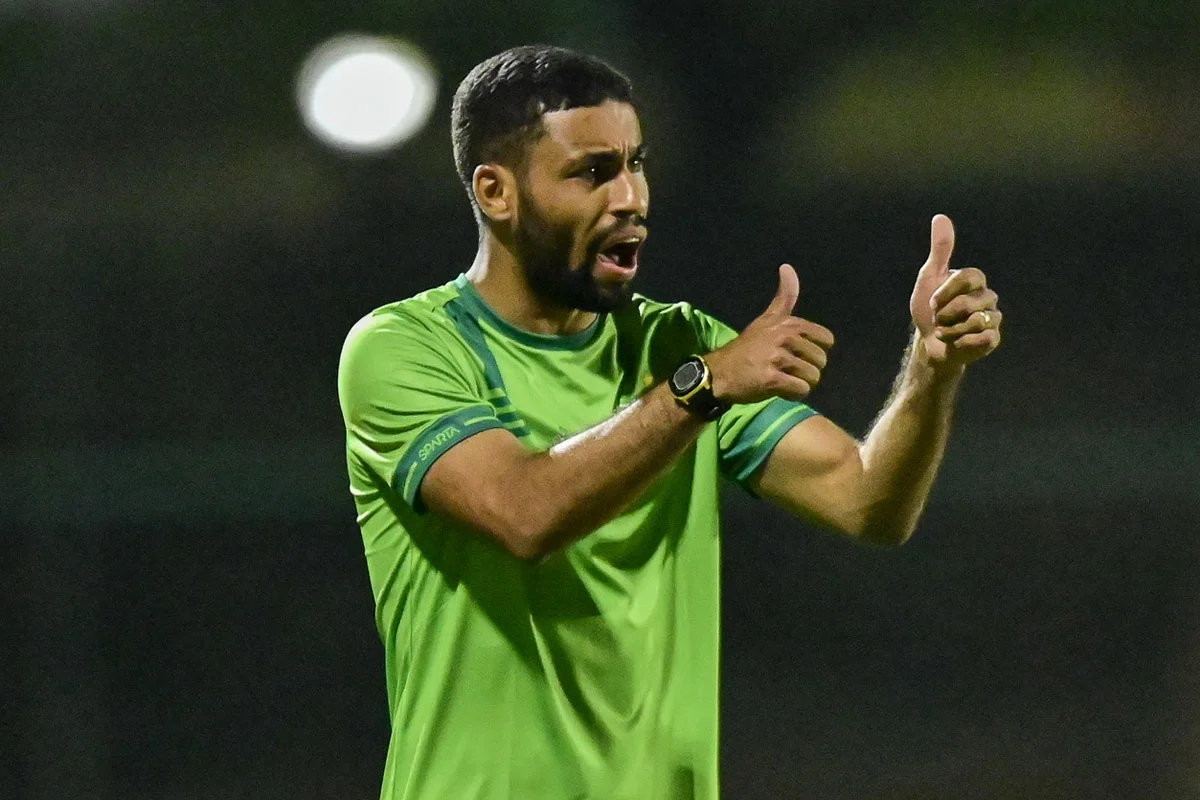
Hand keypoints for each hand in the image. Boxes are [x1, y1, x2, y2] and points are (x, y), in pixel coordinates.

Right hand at [706, 264, 834, 402]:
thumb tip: (788, 267)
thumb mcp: (766, 319)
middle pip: (820, 361)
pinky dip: (792, 394)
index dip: (813, 351)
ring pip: (812, 377)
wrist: (718, 374)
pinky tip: (777, 389)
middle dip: (806, 370)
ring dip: (799, 383)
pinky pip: (800, 390)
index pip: (825, 340)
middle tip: (784, 369)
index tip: (794, 354)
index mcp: (788, 323)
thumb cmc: (746, 349)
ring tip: (780, 379)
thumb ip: (784, 297)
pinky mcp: (771, 379)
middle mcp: (784, 337)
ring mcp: (777, 358)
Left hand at [909, 215, 1001, 369]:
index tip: (932, 301)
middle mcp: (988, 296)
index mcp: (975, 280)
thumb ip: (940, 249)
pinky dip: (961, 342)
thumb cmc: (928, 310)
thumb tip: (940, 217)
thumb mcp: (929, 277)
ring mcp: (993, 318)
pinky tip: (957, 342)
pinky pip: (981, 339)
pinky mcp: (993, 338)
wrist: (928, 343)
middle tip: (939, 319)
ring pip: (975, 322)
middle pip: (968, 303)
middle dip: (945, 314)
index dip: (945, 292)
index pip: (968, 276)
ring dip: (951, 330)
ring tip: (947, 331)